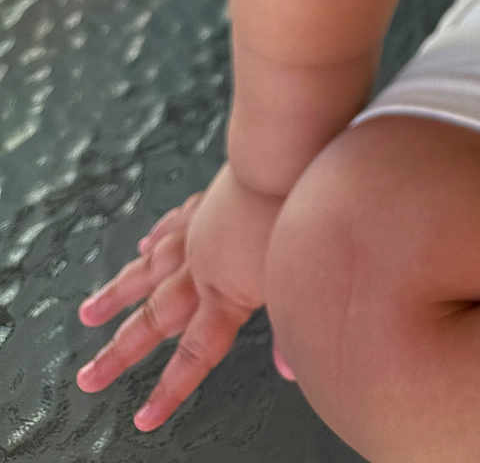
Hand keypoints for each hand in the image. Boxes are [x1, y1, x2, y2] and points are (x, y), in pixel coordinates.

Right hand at [75, 165, 291, 429]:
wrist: (287, 154)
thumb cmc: (297, 213)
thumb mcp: (297, 278)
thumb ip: (292, 329)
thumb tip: (293, 370)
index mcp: (225, 293)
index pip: (193, 354)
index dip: (169, 390)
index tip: (143, 418)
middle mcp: (201, 267)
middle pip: (153, 319)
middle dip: (119, 353)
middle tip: (89, 376)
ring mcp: (199, 232)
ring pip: (147, 271)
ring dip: (117, 295)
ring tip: (88, 314)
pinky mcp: (207, 202)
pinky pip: (172, 227)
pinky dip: (154, 239)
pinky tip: (142, 246)